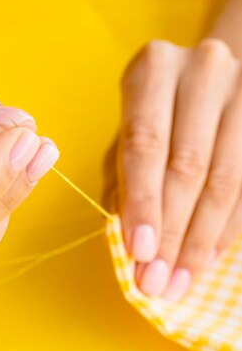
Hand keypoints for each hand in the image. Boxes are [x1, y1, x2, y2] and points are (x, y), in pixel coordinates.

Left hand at [105, 38, 241, 299]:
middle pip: (188, 166)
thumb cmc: (157, 116)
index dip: (143, 202)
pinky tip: (208, 258)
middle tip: (157, 281)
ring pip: (226, 180)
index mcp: (154, 69)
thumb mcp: (127, 138)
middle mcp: (204, 71)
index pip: (146, 145)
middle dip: (171, 233)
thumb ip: (123, 181)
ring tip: (180, 281)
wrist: (209, 81)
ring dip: (200, 241)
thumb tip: (132, 244)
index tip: (140, 252)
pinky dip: (227, 229)